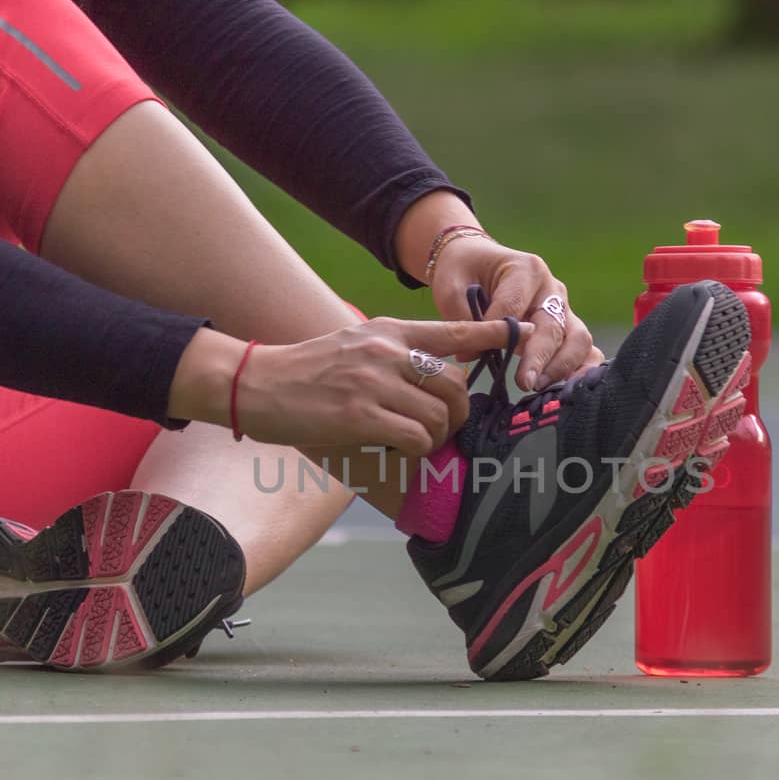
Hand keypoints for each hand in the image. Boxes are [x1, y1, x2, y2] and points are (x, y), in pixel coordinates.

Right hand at [235, 317, 530, 454]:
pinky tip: (394, 447)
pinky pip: (415, 438)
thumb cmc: (308, 373)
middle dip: (457, 415)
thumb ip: (397, 357)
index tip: (522, 332)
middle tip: (439, 429)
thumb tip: (438, 383)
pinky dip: (415, 450)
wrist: (256, 384)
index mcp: (389, 332)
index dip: (493, 332)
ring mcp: (374, 382)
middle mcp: (387, 352)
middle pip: (456, 386)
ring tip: (412, 441)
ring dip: (435, 438)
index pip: (453, 329)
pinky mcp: (360, 415)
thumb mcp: (356, 346)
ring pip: (439, 416)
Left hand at [428, 236, 603, 390]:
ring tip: (538, 386)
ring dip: (561, 366)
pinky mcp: (567, 328)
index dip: (497, 333)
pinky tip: (567, 389)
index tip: (475, 353)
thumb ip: (464, 319)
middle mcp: (551, 288)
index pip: (514, 306)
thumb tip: (475, 355)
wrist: (477, 263)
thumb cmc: (464, 273)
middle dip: (539, 357)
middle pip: (552, 326)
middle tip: (524, 382)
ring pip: (578, 339)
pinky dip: (582, 369)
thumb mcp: (452, 288)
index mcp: (525, 270)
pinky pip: (585, 350)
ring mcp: (563, 309)